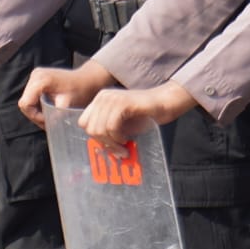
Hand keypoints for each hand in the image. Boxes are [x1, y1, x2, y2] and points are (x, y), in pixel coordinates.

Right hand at [19, 61, 116, 127]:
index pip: (26, 104)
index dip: (35, 116)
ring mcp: (35, 75)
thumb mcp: (67, 105)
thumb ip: (55, 116)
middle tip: (49, 122)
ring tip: (49, 117)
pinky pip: (31, 95)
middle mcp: (35, 75)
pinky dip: (38, 105)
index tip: (48, 121)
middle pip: (25, 102)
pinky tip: (48, 109)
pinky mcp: (37, 78)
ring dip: (36, 111)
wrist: (87, 79)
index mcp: (41, 80)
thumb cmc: (80, 91)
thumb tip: (47, 127)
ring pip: (27, 99)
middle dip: (35, 115)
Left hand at [77, 82, 194, 154]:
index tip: (108, 146)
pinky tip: (126, 139)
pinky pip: (111, 126)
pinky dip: (117, 137)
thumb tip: (100, 148)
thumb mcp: (122, 124)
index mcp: (99, 101)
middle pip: (89, 127)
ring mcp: (111, 98)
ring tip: (123, 148)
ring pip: (99, 128)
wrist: (165, 102)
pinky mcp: (122, 103)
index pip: (84, 122)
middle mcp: (102, 97)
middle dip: (103, 143)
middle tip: (118, 151)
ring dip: (111, 143)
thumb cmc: (146, 115)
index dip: (95, 137)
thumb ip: (109, 132)